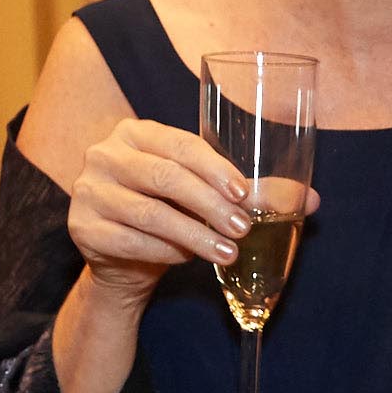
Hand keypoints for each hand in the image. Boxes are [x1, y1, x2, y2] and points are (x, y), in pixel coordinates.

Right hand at [61, 116, 312, 310]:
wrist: (122, 259)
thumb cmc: (169, 214)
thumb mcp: (203, 197)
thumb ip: (249, 194)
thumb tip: (311, 201)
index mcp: (135, 133)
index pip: (181, 144)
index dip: (215, 169)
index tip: (244, 195)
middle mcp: (105, 155)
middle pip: (165, 177)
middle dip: (209, 205)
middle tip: (242, 229)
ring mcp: (88, 191)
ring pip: (149, 213)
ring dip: (193, 235)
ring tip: (227, 254)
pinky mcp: (80, 228)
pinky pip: (129, 240)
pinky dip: (164, 251)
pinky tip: (187, 259)